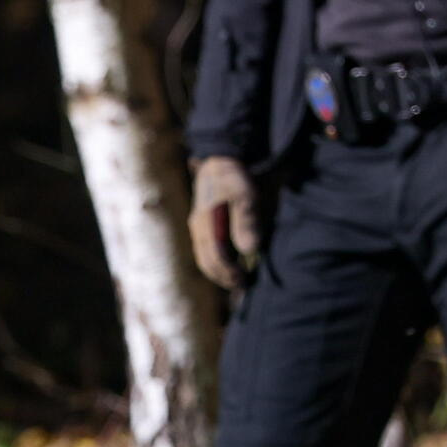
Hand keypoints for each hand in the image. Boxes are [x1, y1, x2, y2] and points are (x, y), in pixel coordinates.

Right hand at [189, 157, 263, 290]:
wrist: (219, 159)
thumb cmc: (233, 177)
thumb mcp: (245, 195)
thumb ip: (246, 221)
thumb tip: (249, 250)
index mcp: (205, 225)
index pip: (215, 258)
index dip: (230, 273)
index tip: (244, 281)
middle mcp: (197, 229)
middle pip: (207, 262)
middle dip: (223, 277)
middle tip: (241, 286)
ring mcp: (196, 227)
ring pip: (204, 258)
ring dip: (218, 272)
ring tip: (234, 279)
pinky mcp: (200, 224)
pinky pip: (205, 250)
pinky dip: (215, 261)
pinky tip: (227, 263)